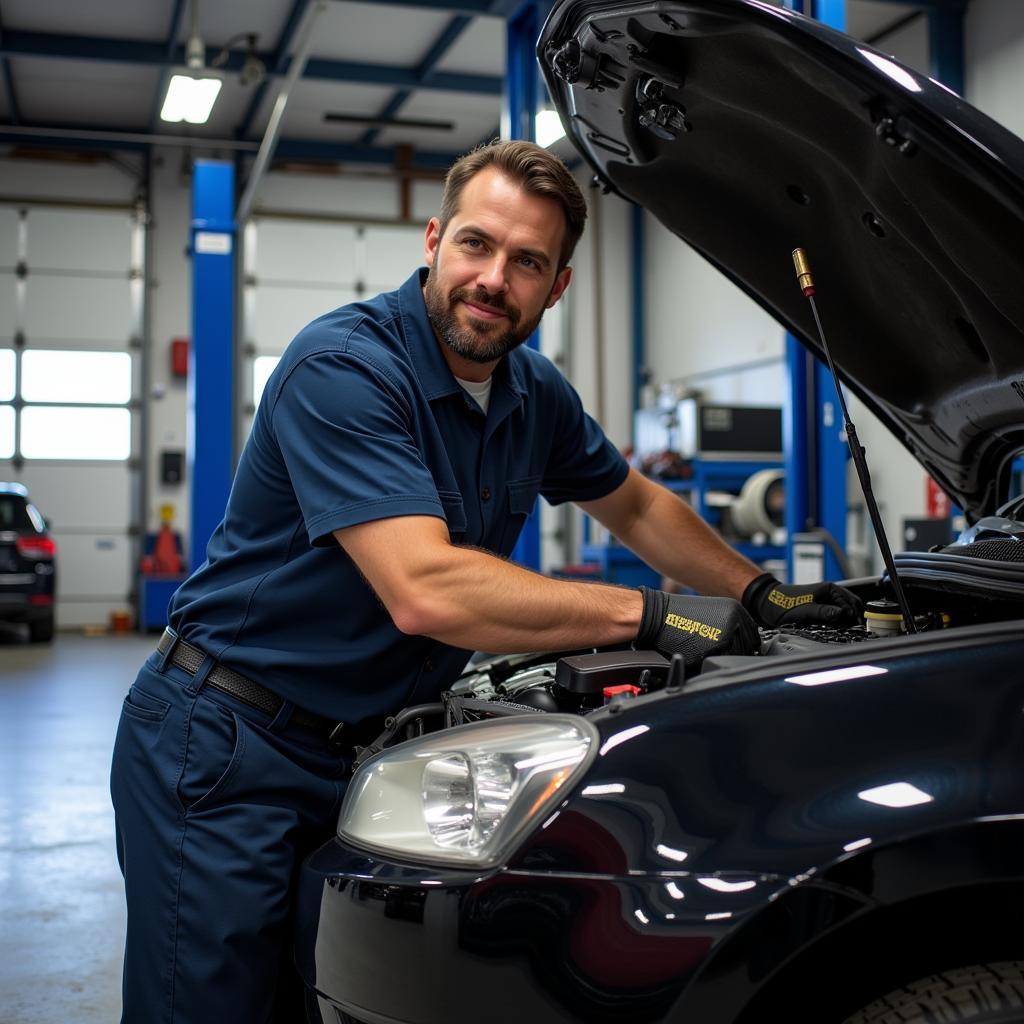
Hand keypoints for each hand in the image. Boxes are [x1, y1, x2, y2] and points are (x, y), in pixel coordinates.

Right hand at [637, 587, 760, 666]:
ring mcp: (724, 640)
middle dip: (734, 652)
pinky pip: (718, 664)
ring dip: (722, 658)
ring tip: (704, 649)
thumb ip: (733, 625)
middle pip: (746, 649)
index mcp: (737, 612)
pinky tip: (698, 654)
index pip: (754, 636)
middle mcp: (734, 625)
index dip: (745, 644)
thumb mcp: (714, 612)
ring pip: (733, 658)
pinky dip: (709, 663)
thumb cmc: (680, 616)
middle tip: (716, 648)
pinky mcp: (711, 653)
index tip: (736, 647)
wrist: (657, 616)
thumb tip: (745, 642)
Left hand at [741, 573, 862, 627]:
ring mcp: (827, 598)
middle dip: (855, 617)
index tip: (856, 628)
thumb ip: (824, 612)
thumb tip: (843, 614)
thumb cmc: (784, 605)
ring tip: (848, 631)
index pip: (851, 603)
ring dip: (848, 619)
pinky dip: (840, 620)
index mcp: (829, 588)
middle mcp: (830, 591)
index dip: (854, 616)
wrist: (769, 604)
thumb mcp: (805, 611)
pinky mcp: (822, 605)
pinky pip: (837, 612)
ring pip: (846, 609)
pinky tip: (838, 628)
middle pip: (852, 605)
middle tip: (855, 632)